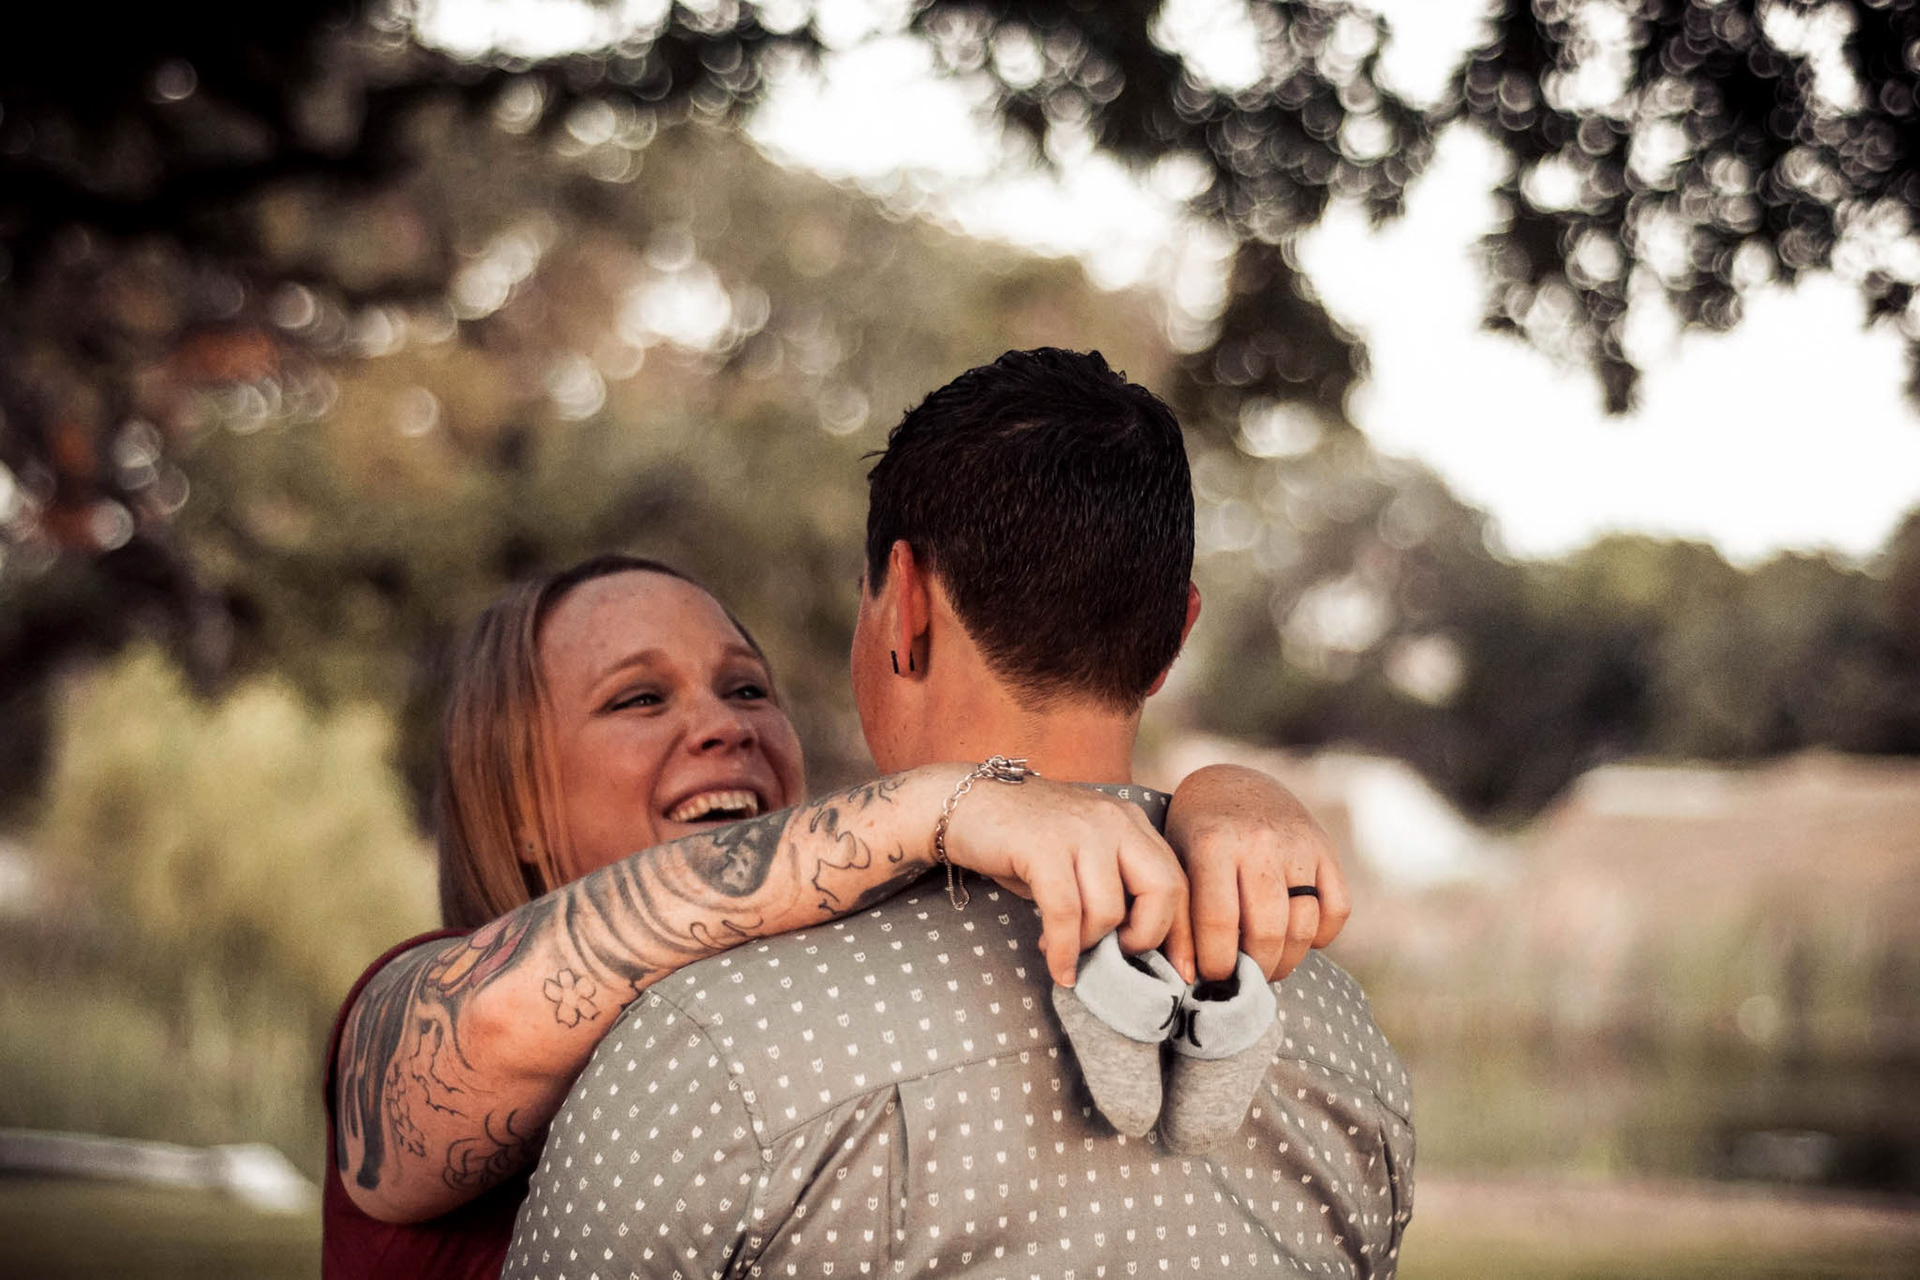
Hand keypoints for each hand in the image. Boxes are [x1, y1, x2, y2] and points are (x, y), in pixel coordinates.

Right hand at [936, 774, 1194, 987]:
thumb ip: (1111, 887)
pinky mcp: (1043, 846)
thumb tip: (1135, 949)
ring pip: (1109, 910)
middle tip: (1118, 958)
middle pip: (1162, 890)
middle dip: (1146, 938)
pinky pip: (1066, 914)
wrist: (961, 802)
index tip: (1182, 972)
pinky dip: (1064, 950)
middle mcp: (1113, 820)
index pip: (1177, 879)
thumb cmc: (1022, 840)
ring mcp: (1079, 830)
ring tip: (1065, 951)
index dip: (1184, 932)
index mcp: (1130, 822)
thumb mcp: (1081, 857)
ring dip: (1089, 946)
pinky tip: (1055, 964)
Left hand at [1165, 764, 1349, 981]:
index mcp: (1213, 844)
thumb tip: (1187, 976)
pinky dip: (1323, 935)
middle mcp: (1259, 842)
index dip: (1217, 962)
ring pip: (1304, 926)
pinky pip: (1338, 909)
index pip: (1219, 921)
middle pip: (1267, 931)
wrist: (1230, 784)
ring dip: (1287, 960)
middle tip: (1244, 978)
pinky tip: (1299, 937)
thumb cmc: (1194, 836)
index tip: (1212, 977)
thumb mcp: (1175, 863)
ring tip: (1268, 967)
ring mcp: (1298, 844)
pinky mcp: (1326, 847)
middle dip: (1255, 969)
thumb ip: (1180, 915)